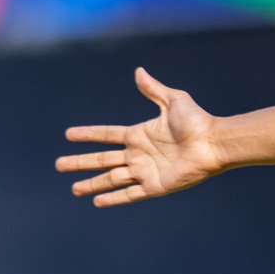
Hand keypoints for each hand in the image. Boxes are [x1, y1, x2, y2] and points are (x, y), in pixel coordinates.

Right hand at [57, 68, 225, 206]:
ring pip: (112, 179)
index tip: (69, 134)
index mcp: (141, 135)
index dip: (88, 135)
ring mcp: (146, 171)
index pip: (107, 136)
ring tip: (73, 189)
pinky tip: (97, 202)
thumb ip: (153, 89)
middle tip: (59, 165)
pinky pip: (130, 194)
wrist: (214, 143)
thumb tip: (139, 71)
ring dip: (92, 184)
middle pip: (103, 160)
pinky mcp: (155, 186)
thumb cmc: (198, 122)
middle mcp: (140, 154)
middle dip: (81, 163)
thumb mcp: (173, 100)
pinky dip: (114, 199)